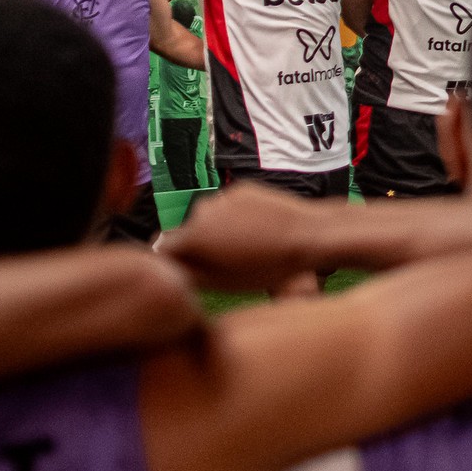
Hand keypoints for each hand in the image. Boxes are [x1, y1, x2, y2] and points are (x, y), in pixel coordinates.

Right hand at [159, 183, 324, 290]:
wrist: (309, 235)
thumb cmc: (266, 267)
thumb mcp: (220, 282)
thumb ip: (185, 273)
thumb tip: (162, 266)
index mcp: (191, 236)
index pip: (163, 250)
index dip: (176, 263)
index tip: (194, 272)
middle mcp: (200, 210)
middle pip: (188, 233)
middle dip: (199, 247)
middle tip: (227, 263)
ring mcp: (222, 196)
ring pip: (210, 219)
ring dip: (218, 232)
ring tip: (248, 248)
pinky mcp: (242, 188)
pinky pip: (229, 207)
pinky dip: (237, 218)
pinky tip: (258, 231)